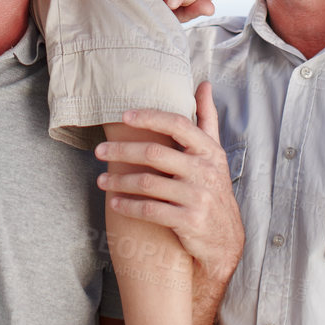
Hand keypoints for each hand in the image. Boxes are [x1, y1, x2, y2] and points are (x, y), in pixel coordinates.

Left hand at [94, 84, 243, 284]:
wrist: (225, 241)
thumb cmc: (214, 189)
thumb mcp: (215, 154)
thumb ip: (207, 119)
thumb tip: (204, 84)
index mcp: (209, 151)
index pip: (177, 125)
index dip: (149, 117)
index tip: (124, 116)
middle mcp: (205, 171)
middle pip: (154, 154)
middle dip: (122, 151)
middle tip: (99, 151)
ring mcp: (197, 197)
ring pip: (147, 183)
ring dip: (119, 181)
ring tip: (101, 180)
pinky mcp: (188, 221)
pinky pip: (150, 210)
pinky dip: (128, 206)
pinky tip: (115, 203)